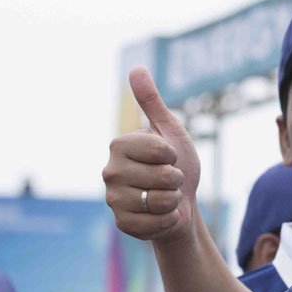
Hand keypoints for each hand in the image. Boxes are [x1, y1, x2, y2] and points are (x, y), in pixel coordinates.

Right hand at [102, 67, 201, 244]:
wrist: (181, 202)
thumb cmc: (176, 163)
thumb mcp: (170, 130)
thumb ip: (152, 102)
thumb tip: (136, 68)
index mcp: (119, 145)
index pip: (161, 150)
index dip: (175, 154)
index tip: (169, 156)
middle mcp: (110, 171)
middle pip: (163, 176)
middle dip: (176, 179)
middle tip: (168, 179)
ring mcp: (113, 199)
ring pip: (160, 200)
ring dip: (173, 200)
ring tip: (165, 196)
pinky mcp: (121, 223)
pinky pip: (154, 224)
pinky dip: (168, 220)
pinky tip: (163, 215)